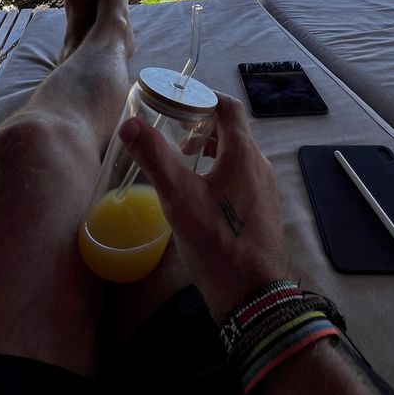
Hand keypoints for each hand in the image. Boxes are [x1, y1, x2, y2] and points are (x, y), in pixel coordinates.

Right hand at [119, 94, 290, 320]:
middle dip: (202, 125)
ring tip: (183, 162)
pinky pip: (241, 176)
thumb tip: (130, 124)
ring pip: (237, 155)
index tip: (176, 105)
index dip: (203, 99)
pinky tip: (199, 195)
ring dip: (210, 150)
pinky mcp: (262, 210)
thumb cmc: (218, 242)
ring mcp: (263, 189)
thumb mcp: (179, 198)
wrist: (254, 295)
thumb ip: (155, 158)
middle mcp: (259, 165)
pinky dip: (220, 171)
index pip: (229, 107)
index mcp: (243, 153)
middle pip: (233, 130)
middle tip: (173, 135)